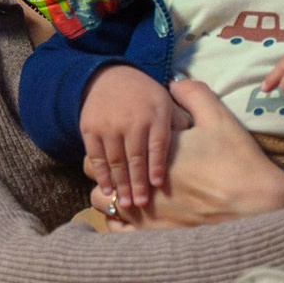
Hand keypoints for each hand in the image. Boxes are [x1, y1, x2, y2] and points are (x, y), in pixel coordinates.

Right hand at [80, 66, 183, 218]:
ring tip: (126, 203)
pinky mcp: (90, 129)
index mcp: (154, 114)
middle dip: (137, 183)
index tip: (157, 186)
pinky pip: (95, 156)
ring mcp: (109, 125)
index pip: (157, 144)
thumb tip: (194, 146)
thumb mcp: (167, 103)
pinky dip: (101, 174)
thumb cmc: (145, 97)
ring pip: (115, 160)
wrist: (110, 77)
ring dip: (120, 184)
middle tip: (141, 205)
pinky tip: (107, 189)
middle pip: (135, 157)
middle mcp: (131, 120)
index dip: (156, 166)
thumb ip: (179, 124)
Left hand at [107, 78, 283, 228]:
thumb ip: (193, 95)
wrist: (258, 207)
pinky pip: (116, 231)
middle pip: (100, 173)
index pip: (110, 143)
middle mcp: (139, 181)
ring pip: (101, 203)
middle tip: (126, 168)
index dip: (115, 142)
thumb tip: (172, 83)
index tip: (129, 144)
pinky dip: (118, 222)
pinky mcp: (151, 238)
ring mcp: (142, 213)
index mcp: (150, 151)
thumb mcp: (219, 117)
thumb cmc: (238, 161)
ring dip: (109, 196)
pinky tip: (132, 216)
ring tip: (128, 193)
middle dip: (109, 169)